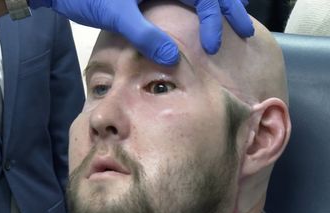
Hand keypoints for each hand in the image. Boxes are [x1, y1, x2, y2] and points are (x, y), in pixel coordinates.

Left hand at [28, 0, 253, 64]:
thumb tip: (172, 57)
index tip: (212, 46)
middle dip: (228, 7)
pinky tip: (201, 18)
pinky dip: (196, 7)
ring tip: (234, 21)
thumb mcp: (116, 13)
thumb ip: (144, 33)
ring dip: (216, 5)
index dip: (214, 17)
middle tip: (245, 29)